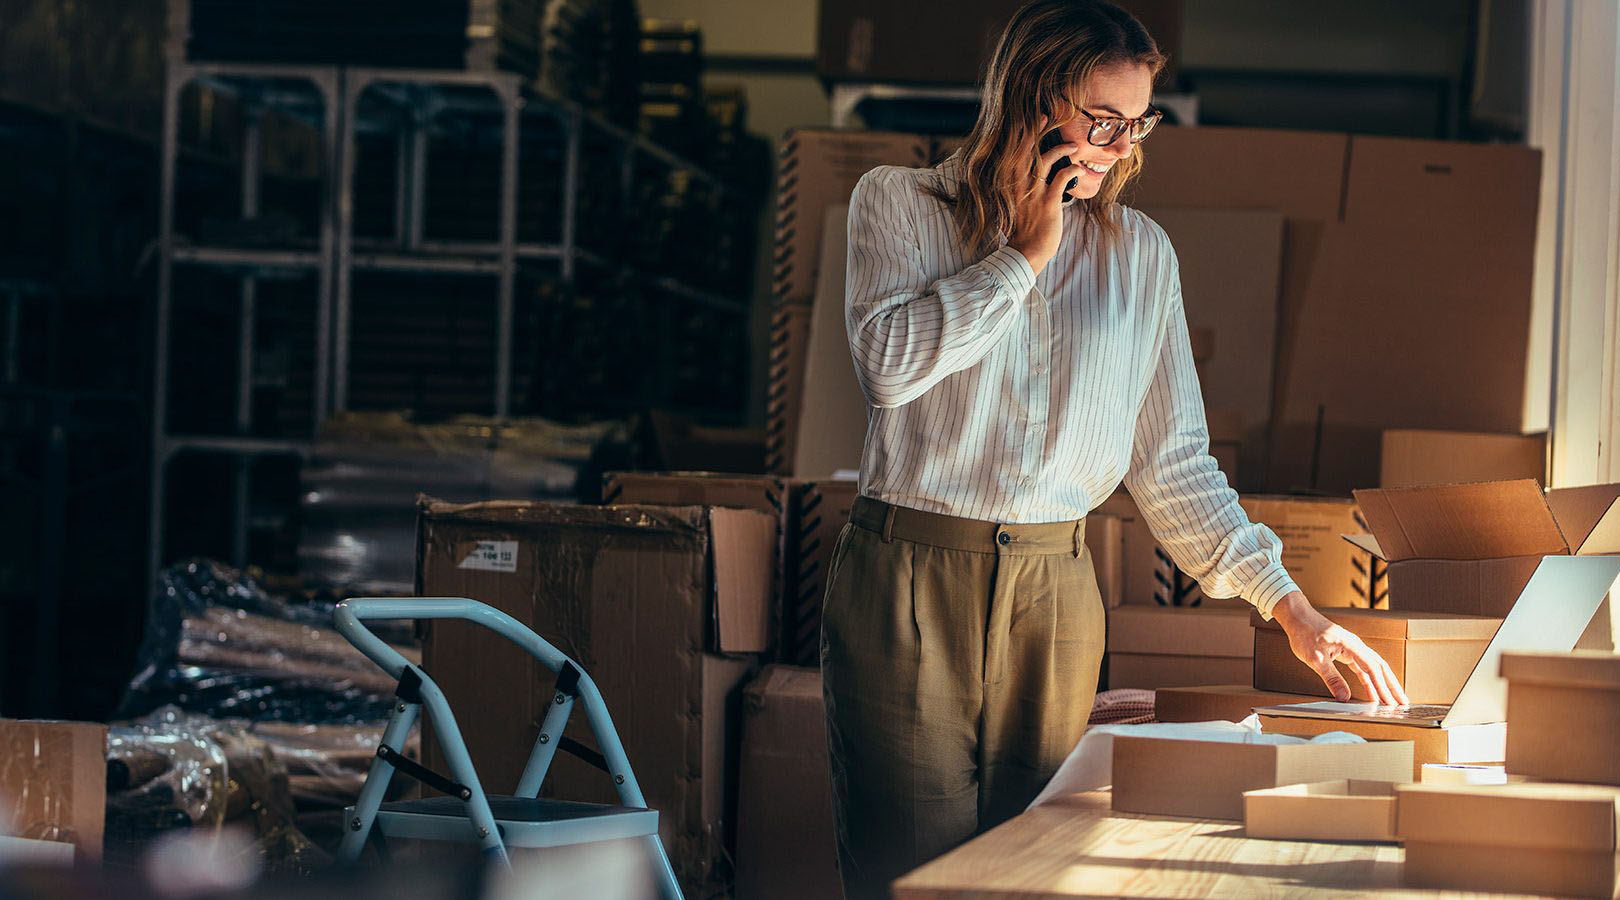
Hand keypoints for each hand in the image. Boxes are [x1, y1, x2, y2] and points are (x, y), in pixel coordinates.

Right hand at [1007, 115, 1078, 276]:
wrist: (1025, 251)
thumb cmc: (1023, 229)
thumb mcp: (1016, 204)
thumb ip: (1021, 186)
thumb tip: (1030, 173)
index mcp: (1009, 182)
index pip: (1016, 151)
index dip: (1026, 133)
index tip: (1037, 120)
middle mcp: (1018, 183)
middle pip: (1028, 148)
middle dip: (1040, 129)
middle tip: (1052, 116)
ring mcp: (1032, 191)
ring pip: (1047, 158)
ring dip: (1063, 149)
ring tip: (1074, 146)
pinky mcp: (1048, 201)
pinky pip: (1063, 176)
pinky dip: (1073, 170)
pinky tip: (1079, 170)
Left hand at [1271, 592, 1408, 705]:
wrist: (1298, 617)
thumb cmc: (1304, 633)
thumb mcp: (1315, 659)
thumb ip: (1331, 678)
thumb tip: (1344, 697)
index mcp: (1352, 646)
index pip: (1372, 669)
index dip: (1382, 687)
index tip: (1388, 702)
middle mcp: (1356, 646)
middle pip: (1380, 667)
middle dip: (1392, 686)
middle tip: (1402, 702)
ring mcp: (1353, 648)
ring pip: (1374, 667)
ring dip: (1384, 683)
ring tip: (1393, 699)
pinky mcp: (1346, 651)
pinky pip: (1363, 667)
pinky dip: (1369, 680)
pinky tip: (1373, 691)